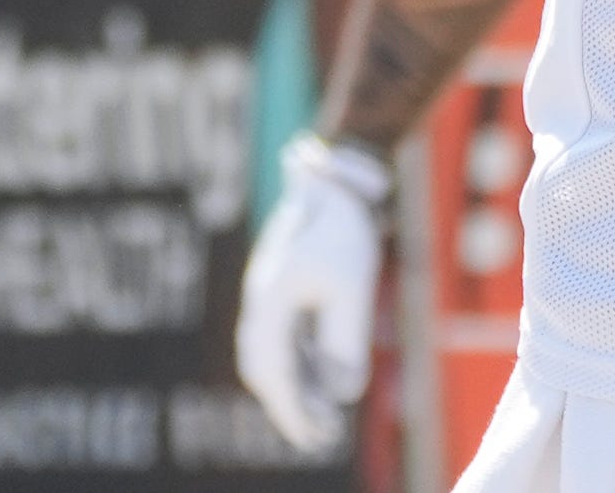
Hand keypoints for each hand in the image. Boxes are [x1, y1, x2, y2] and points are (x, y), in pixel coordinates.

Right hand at [235, 137, 387, 455]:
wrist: (336, 176)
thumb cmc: (345, 228)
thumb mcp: (353, 286)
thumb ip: (346, 341)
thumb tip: (344, 394)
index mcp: (270, 301)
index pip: (274, 371)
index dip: (293, 410)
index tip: (315, 438)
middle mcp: (260, 301)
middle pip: (266, 369)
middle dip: (291, 406)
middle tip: (321, 438)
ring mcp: (268, 294)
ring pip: (272, 356)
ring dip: (295, 387)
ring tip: (326, 418)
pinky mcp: (281, 289)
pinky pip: (283, 338)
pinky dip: (299, 364)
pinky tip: (323, 379)